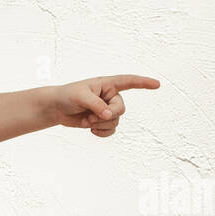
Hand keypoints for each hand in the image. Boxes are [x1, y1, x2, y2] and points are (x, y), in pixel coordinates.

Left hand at [44, 76, 160, 136]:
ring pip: (115, 121)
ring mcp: (107, 110)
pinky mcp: (101, 121)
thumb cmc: (67, 96)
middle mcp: (110, 96)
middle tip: (92, 117)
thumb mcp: (81, 96)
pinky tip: (91, 130)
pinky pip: (110, 130)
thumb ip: (96, 105)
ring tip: (87, 121)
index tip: (157, 85)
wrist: (57, 108)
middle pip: (122, 109)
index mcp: (108, 84)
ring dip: (101, 125)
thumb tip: (109, 115)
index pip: (129, 81)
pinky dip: (101, 133)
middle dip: (108, 116)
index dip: (144, 83)